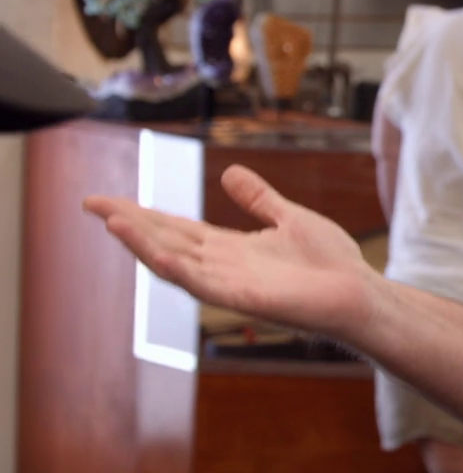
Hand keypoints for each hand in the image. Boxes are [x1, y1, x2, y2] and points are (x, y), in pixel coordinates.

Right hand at [84, 164, 378, 337]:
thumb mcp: (290, 217)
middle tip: (93, 202)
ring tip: (113, 222)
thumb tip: (230, 172)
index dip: (141, 214)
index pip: (174, 228)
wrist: (359, 294)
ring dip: (144, 245)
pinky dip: (180, 270)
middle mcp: (222, 266)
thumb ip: (259, 199)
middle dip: (129, 223)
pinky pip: (205, 286)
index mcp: (230, 248)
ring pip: (176, 263)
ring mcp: (231, 285)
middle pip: (165, 241)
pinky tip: (157, 255)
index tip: (107, 201)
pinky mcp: (246, 300)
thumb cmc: (331, 263)